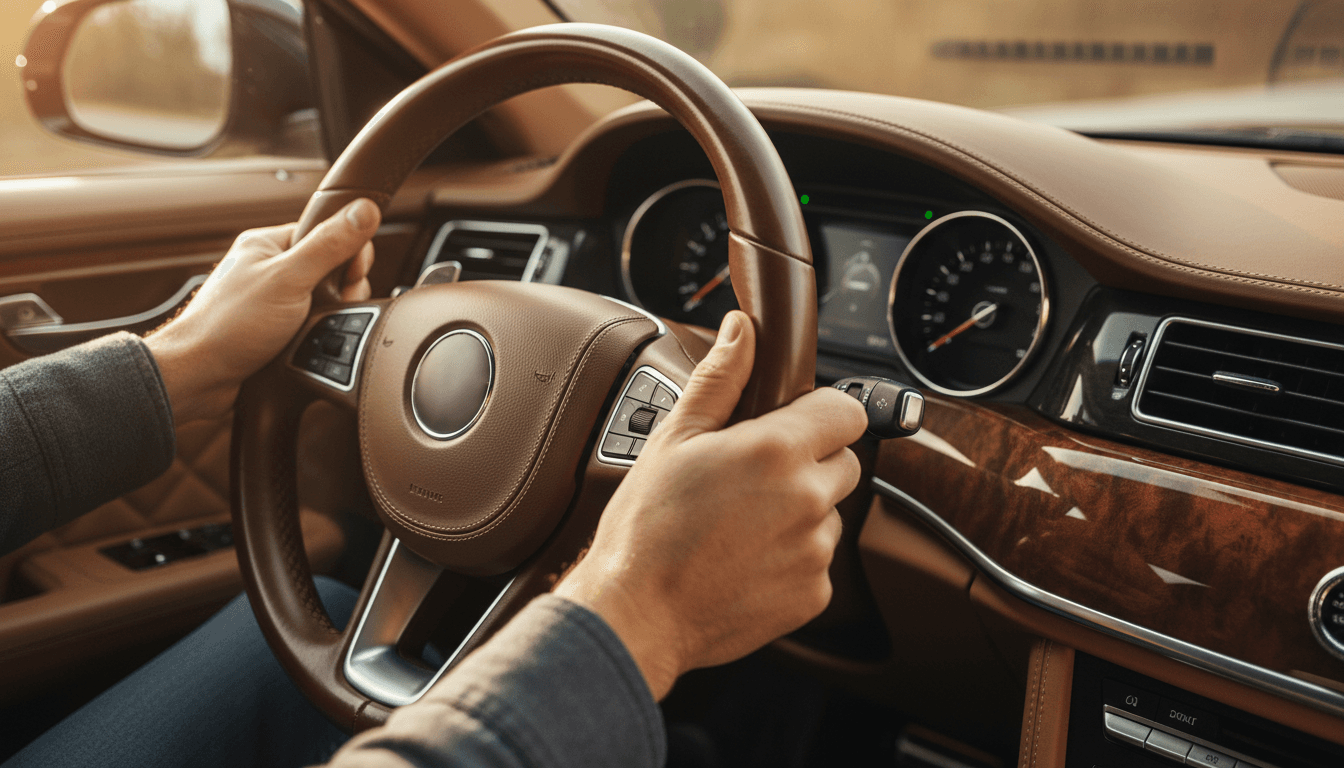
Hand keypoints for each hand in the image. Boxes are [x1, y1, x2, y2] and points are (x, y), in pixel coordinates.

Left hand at [144, 199, 380, 424]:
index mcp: (268, 244)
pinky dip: (319, 335)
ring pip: (325, 301)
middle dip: (342, 291)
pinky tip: (310, 343)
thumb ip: (329, 245)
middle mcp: (270, 269)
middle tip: (328, 307)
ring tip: (314, 330)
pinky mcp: (277, 329)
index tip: (352, 274)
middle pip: (331, 269)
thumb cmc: (228, 326)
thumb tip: (364, 210)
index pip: (327, 233)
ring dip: (330, 317)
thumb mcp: (289, 279)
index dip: (348, 253)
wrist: (199, 378)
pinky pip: (313, 325)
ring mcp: (273, 300)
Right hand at [554, 310, 867, 699]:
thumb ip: (720, 379)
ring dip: (800, 512)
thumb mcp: (673, 439)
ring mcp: (814, 550)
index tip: (793, 423)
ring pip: (830, 513)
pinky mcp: (814, 594)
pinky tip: (744, 558)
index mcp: (776, 450)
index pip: (846, 410)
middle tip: (752, 477)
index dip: (820, 412)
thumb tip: (743, 330)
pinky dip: (791, 558)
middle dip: (809, 462)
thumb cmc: (645, 529)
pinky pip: (818, 561)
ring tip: (740, 524)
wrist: (636, 614)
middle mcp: (807, 498)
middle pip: (844, 462)